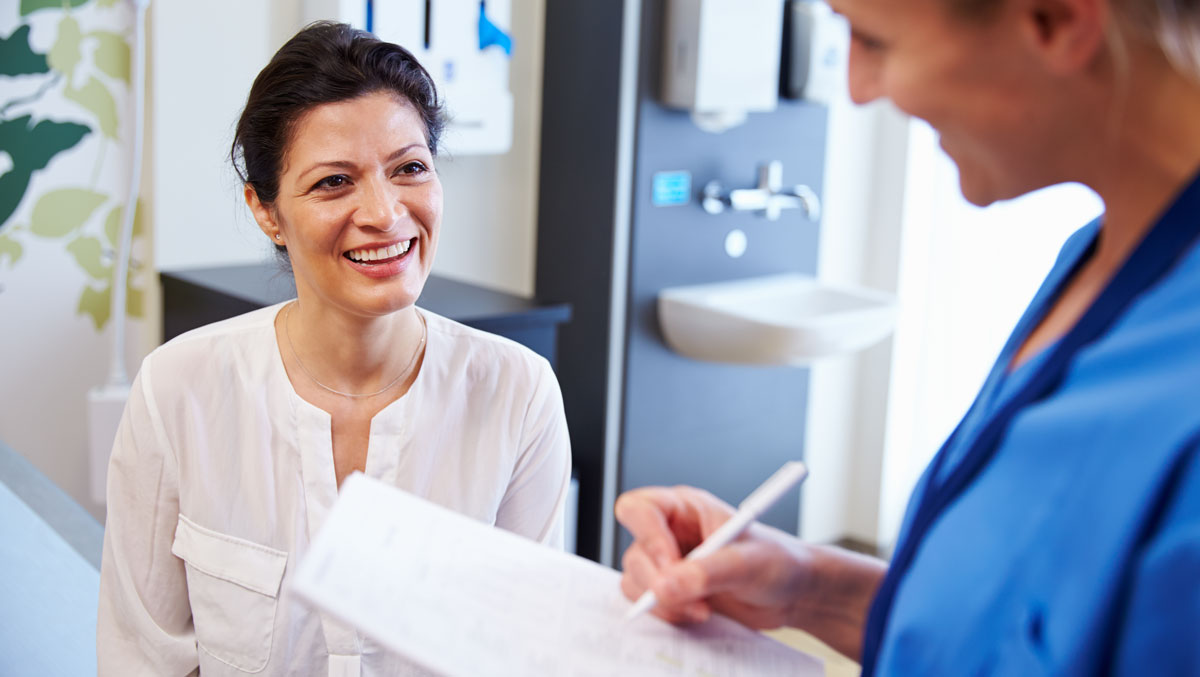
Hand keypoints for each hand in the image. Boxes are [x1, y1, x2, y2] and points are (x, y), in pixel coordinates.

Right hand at [615, 485, 885, 660]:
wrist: (793, 593)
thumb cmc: (778, 562)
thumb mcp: (749, 562)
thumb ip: (707, 572)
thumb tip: (666, 586)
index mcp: (686, 508)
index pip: (640, 509)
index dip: (647, 535)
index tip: (671, 564)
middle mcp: (671, 532)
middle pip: (635, 552)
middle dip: (657, 580)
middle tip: (688, 597)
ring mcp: (668, 563)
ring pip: (635, 581)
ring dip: (664, 602)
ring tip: (702, 609)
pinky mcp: (671, 590)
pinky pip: (648, 603)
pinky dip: (668, 614)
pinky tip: (699, 614)